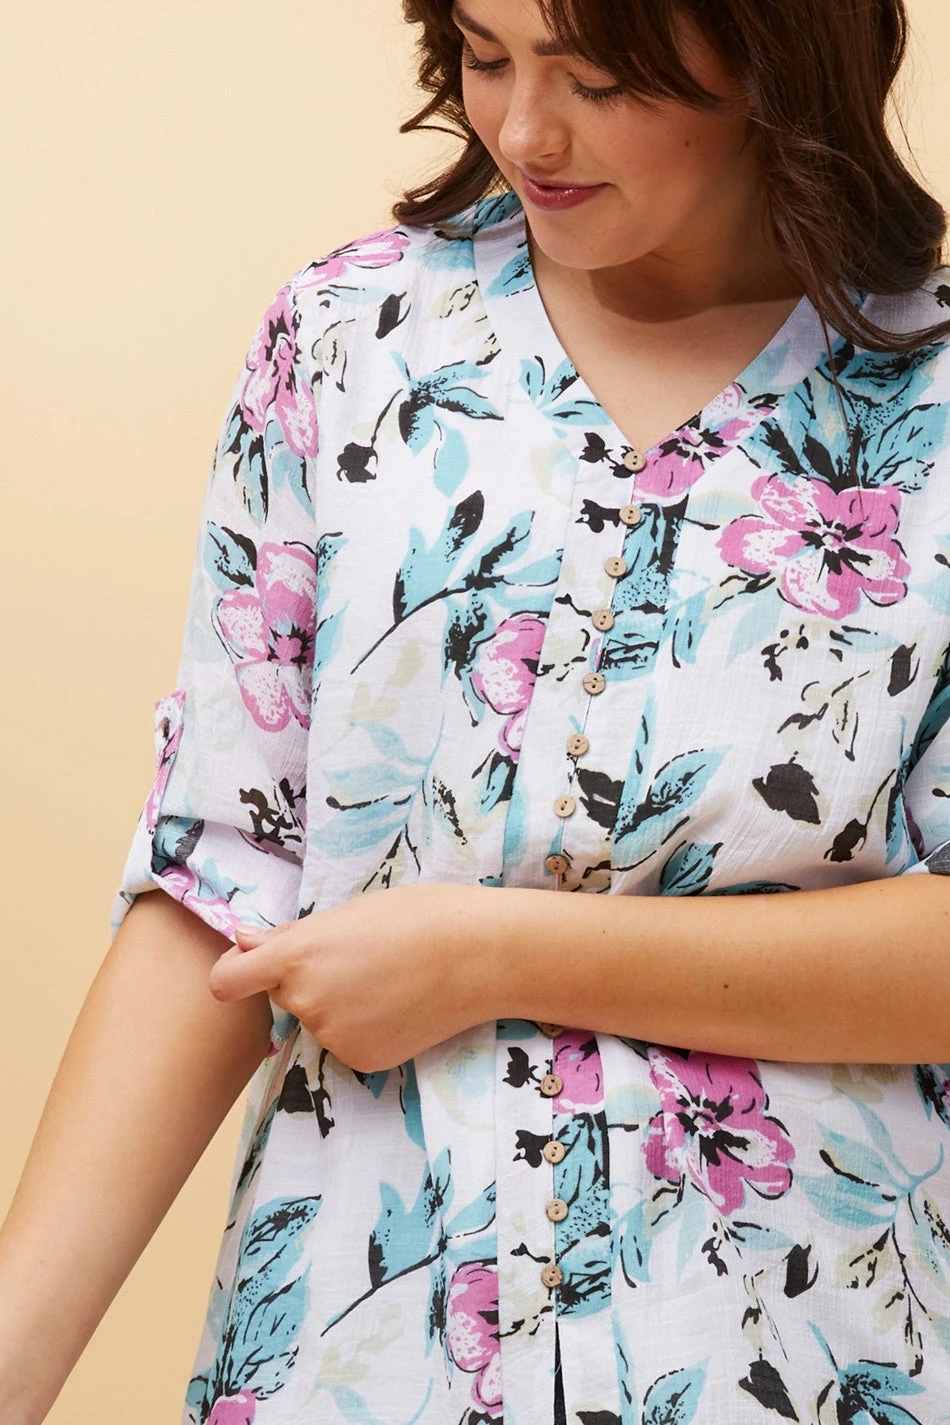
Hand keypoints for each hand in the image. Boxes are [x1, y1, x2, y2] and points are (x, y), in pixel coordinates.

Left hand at [208, 882, 502, 1070]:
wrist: (481, 956)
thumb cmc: (420, 915)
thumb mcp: (350, 912)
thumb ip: (292, 935)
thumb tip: (243, 941)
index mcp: (297, 955)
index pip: (228, 981)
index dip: (235, 974)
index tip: (251, 968)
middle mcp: (305, 1000)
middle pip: (284, 993)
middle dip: (307, 979)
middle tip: (360, 957)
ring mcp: (333, 1035)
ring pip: (318, 1018)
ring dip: (340, 1003)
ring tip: (388, 978)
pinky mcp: (361, 1060)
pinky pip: (346, 1042)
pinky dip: (365, 1027)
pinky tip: (399, 1006)